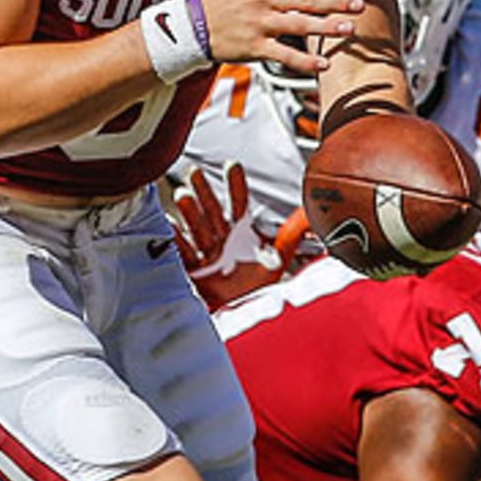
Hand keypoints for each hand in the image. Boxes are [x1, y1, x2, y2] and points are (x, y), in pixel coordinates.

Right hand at [166, 163, 297, 308]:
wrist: (237, 315)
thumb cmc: (253, 285)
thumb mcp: (277, 258)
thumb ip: (291, 234)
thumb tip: (311, 214)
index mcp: (240, 233)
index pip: (238, 203)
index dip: (235, 185)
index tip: (231, 165)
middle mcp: (220, 238)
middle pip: (211, 210)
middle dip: (203, 191)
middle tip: (194, 172)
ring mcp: (204, 252)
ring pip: (195, 226)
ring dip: (188, 211)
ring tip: (182, 195)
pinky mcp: (192, 268)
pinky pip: (182, 251)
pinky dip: (175, 239)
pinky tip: (169, 225)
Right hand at [198, 0, 364, 74]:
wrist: (191, 26)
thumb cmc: (218, 1)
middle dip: (337, 1)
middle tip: (358, 5)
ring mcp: (259, 23)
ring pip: (301, 25)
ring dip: (328, 27)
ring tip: (349, 29)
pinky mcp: (254, 46)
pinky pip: (285, 55)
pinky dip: (306, 61)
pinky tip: (323, 64)